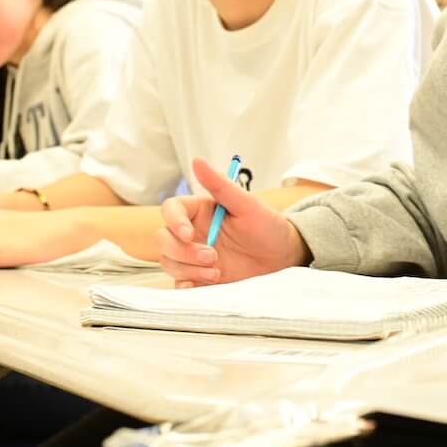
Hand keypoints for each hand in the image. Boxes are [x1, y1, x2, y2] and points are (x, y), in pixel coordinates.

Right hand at [156, 158, 308, 286]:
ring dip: (187, 270)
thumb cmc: (268, 227)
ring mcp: (193, 256)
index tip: (188, 234)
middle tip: (213, 257)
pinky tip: (204, 285)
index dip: (173, 221)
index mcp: (199, 211)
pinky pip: (178, 283)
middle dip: (183, 251)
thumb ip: (221, 185)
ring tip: (217, 273)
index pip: (171, 210)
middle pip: (163, 238)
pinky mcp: (198, 277)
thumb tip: (197, 160)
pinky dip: (185, 286)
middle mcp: (192, 233)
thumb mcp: (248, 205)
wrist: (283, 258)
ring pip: (168, 261)